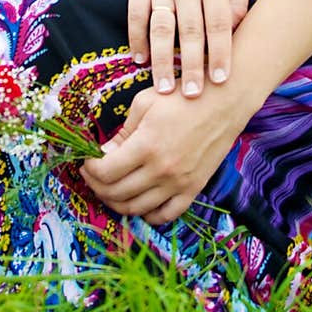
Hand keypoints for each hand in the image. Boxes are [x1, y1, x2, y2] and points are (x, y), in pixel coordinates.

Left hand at [80, 79, 246, 224]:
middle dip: (98, 187)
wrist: (224, 101)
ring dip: (117, 203)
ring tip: (111, 189)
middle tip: (93, 176)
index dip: (90, 170)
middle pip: (117, 193)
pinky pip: (165, 216)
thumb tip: (105, 154)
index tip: (87, 162)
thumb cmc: (183, 95)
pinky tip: (140, 203)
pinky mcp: (193, 189)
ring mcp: (178, 183)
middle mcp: (161, 170)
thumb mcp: (145, 103)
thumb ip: (123, 132)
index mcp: (145, 145)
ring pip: (136, 208)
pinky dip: (148, 215)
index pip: (105, 172)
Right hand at [127, 0, 249, 97]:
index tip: (220, 81)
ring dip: (162, 60)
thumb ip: (238, 0)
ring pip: (162, 27)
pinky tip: (140, 60)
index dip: (220, 54)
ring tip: (163, 88)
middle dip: (192, 66)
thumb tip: (236, 34)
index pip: (220, 24)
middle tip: (192, 96)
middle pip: (191, 31)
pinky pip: (136, 15)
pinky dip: (137, 39)